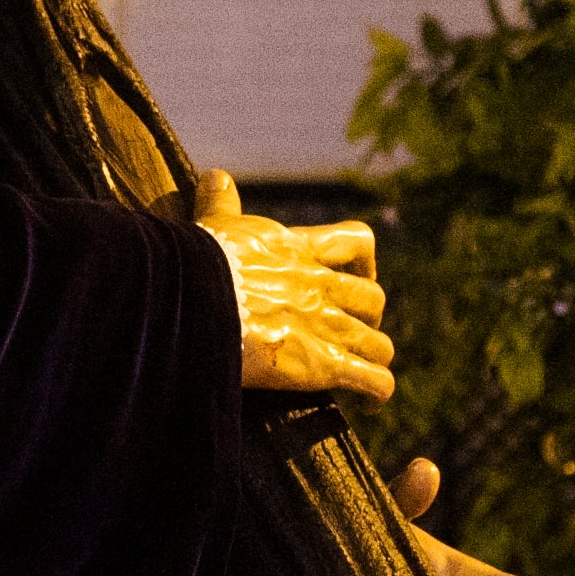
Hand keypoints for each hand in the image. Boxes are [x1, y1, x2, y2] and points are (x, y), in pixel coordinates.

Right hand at [194, 169, 393, 399]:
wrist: (195, 300)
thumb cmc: (200, 262)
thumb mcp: (214, 225)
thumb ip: (221, 202)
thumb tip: (214, 175)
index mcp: (300, 249)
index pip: (356, 242)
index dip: (364, 261)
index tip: (355, 274)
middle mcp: (321, 286)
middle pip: (373, 298)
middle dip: (367, 316)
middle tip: (349, 330)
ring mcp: (327, 326)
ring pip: (379, 342)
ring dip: (372, 356)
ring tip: (361, 371)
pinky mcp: (323, 364)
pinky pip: (374, 379)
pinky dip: (376, 390)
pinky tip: (369, 400)